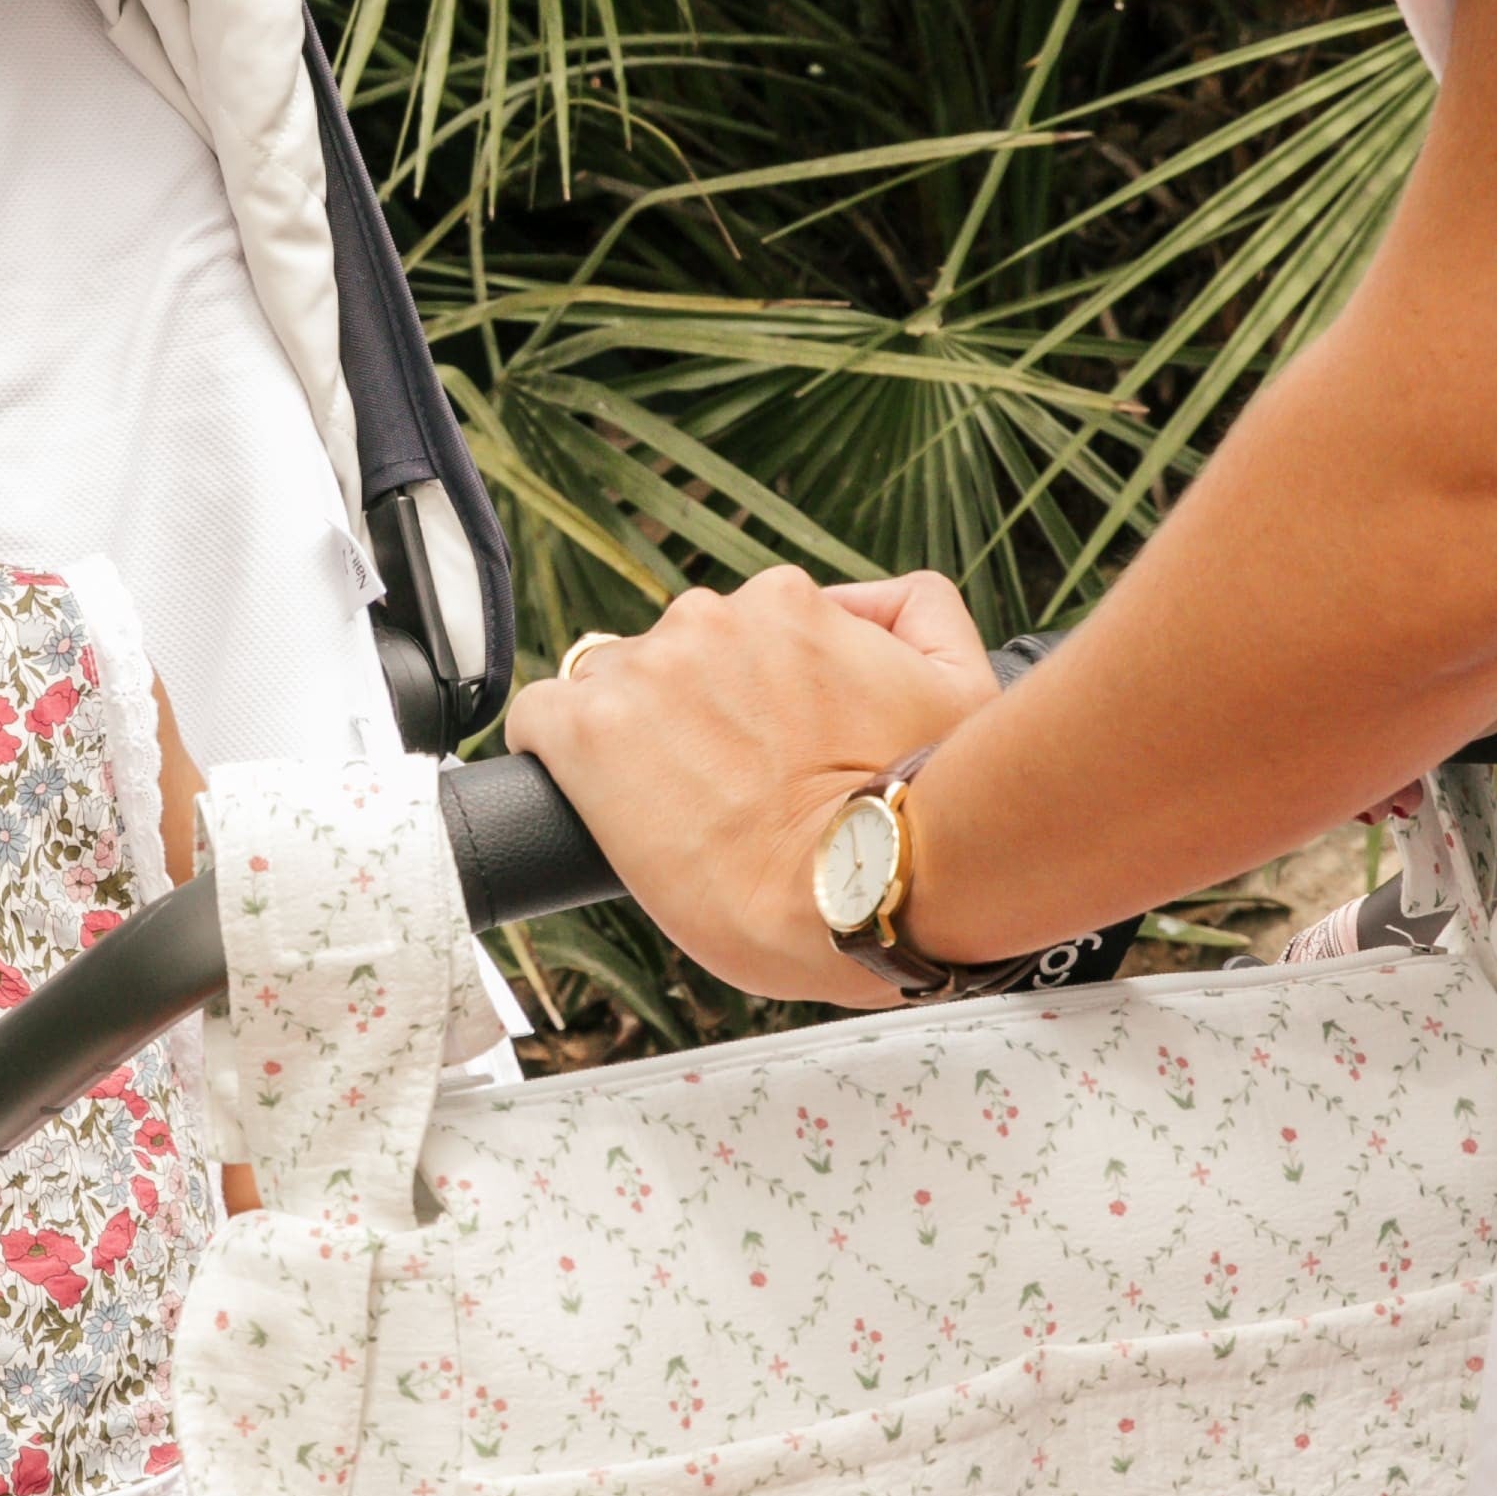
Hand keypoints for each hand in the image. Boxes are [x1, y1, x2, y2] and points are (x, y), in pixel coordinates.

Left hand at [505, 565, 1004, 1000]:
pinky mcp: (587, 732)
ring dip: (627, 737)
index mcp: (786, 603)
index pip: (734, 630)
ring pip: (606, 687)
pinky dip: (556, 754)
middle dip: (684, 713)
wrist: (863, 894)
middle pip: (669, 656)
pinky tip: (590, 798)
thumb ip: (919, 614)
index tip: (753, 746)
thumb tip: (872, 601)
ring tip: (669, 806)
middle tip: (719, 787)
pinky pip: (538, 718)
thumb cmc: (912, 813)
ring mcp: (645, 673)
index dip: (739, 693)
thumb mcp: (958, 684)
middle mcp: (709, 621)